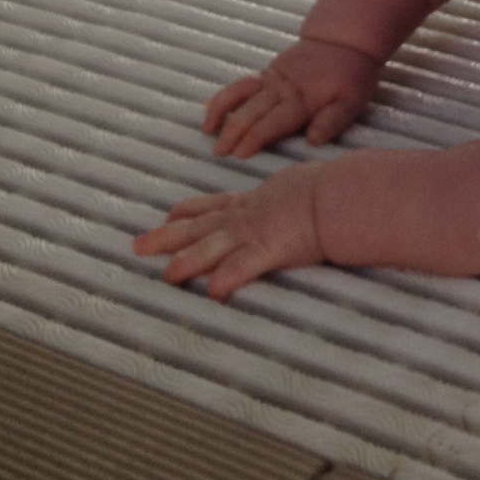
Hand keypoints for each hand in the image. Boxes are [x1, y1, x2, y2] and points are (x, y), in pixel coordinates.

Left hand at [133, 162, 325, 300]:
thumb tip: (298, 195)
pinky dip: (225, 280)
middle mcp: (247, 217)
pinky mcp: (269, 250)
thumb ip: (295, 193)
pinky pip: (241, 268)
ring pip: (210, 248)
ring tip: (165, 275)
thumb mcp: (306, 185)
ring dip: (185, 262)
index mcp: (255, 202)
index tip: (169, 214)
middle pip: (198, 227)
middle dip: (166, 237)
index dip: (188, 212)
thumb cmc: (332, 188)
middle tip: (137, 245)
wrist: (342, 194)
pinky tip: (210, 294)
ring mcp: (255, 234)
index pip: (214, 205)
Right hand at [203, 37, 382, 159]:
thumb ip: (332, 122)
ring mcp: (272, 79)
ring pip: (239, 95)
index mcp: (301, 100)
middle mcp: (281, 90)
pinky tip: (210, 109)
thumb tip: (312, 141)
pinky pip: (241, 85)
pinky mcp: (268, 72)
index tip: (239, 155)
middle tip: (219, 152)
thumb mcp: (352, 101)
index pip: (272, 123)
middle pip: (251, 113)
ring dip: (222, 112)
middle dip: (233, 133)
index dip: (254, 139)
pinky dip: (225, 96)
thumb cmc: (351, 76)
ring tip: (207, 130)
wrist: (344, 40)